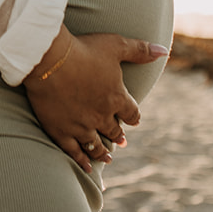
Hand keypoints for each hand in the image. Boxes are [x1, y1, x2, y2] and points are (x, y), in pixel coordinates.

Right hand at [22, 30, 167, 171]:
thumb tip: (163, 51)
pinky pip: (74, 151)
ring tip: (107, 158)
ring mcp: (81, 126)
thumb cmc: (83, 49)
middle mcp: (102, 116)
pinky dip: (81, 160)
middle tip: (121, 141)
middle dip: (118, 135)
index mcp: (117, 97)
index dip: (133, 117)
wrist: (49, 59)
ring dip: (102, 152)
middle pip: (113, 130)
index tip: (134, 121)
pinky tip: (87, 167)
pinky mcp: (61, 131)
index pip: (131, 113)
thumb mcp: (115, 45)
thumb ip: (140, 50)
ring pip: (96, 144)